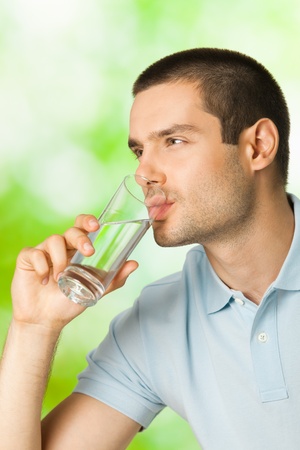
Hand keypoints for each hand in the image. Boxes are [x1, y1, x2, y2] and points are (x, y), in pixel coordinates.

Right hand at [11, 215, 137, 331]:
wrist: (45, 320)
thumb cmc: (69, 302)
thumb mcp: (95, 290)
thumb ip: (114, 278)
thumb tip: (134, 263)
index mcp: (76, 250)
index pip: (82, 227)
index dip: (87, 221)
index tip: (96, 225)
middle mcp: (61, 247)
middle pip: (70, 230)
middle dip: (81, 238)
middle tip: (89, 252)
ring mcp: (43, 252)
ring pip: (53, 240)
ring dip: (60, 259)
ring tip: (61, 278)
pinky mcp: (27, 259)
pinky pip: (34, 253)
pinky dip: (41, 266)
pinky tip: (45, 280)